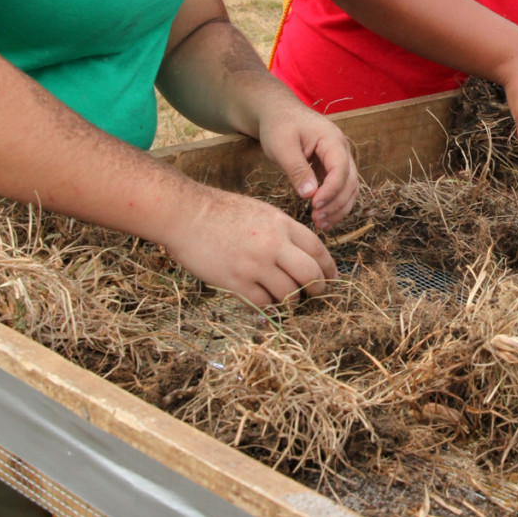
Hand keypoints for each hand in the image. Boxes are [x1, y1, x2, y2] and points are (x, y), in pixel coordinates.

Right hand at [163, 183, 338, 307]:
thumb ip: (282, 231)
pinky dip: (267, 305)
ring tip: (285, 297)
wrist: (186, 215)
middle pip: (310, 275)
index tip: (331, 277)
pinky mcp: (236, 282)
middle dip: (317, 288)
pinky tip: (264, 300)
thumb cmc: (220, 211)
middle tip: (315, 293)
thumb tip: (300, 253)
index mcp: (281, 225)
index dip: (328, 267)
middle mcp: (273, 245)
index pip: (318, 250)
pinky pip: (263, 303)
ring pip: (289, 293)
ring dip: (290, 299)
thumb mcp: (260, 211)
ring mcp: (255, 265)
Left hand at [256, 92, 359, 231]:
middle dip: (336, 204)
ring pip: (349, 188)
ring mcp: (339, 158)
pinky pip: (340, 188)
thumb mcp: (282, 146)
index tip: (314, 206)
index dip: (331, 191)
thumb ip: (297, 170)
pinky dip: (334, 203)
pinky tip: (322, 217)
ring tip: (321, 224)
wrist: (277, 112)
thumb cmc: (278, 125)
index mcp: (332, 139)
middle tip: (317, 220)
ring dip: (338, 208)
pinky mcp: (331, 167)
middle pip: (350, 182)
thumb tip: (309, 195)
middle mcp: (341, 149)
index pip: (341, 169)